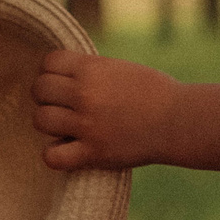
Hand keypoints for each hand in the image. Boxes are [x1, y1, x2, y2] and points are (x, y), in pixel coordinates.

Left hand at [32, 51, 179, 170]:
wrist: (180, 120)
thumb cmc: (154, 92)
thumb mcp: (119, 68)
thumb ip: (89, 70)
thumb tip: (58, 75)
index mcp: (93, 69)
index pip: (48, 63)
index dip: (52, 72)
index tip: (64, 81)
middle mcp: (86, 94)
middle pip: (39, 90)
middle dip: (48, 96)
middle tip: (64, 105)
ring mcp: (87, 125)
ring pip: (40, 120)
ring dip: (50, 123)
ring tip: (67, 126)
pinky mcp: (94, 152)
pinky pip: (52, 156)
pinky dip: (54, 154)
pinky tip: (68, 149)